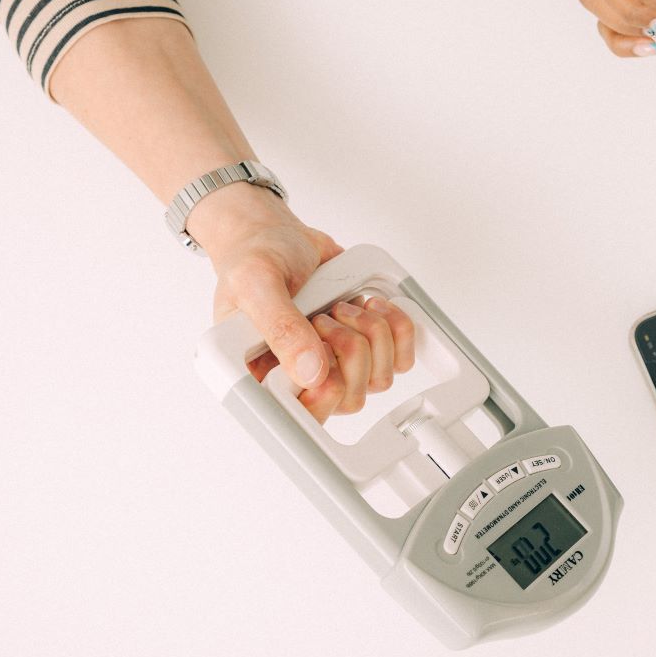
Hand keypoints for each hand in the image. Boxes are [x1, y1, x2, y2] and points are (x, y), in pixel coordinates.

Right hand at [192, 182, 414, 422]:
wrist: (277, 236)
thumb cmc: (254, 259)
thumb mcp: (254, 284)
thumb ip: (279, 326)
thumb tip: (311, 372)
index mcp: (262, 378)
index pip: (299, 419)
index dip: (320, 397)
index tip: (324, 360)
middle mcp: (300, 381)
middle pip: (349, 400)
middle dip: (348, 349)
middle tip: (324, 317)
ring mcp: (335, 367)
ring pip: (379, 379)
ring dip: (370, 333)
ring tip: (341, 307)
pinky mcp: (363, 349)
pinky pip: (400, 358)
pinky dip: (395, 328)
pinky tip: (369, 307)